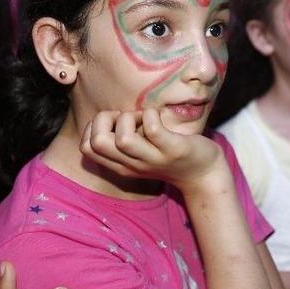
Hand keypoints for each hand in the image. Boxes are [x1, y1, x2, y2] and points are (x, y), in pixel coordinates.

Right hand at [80, 109, 224, 192]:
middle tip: (127, 117)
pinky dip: (151, 115)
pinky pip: (153, 129)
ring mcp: (153, 158)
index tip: (115, 123)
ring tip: (144, 117)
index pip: (86, 148)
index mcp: (121, 165)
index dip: (94, 127)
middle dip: (105, 119)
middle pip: (97, 143)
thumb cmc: (168, 155)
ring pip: (122, 139)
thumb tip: (109, 115)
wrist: (203, 174)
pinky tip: (157, 116)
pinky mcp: (173, 150)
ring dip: (130, 118)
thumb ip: (121, 139)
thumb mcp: (139, 153)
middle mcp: (133, 165)